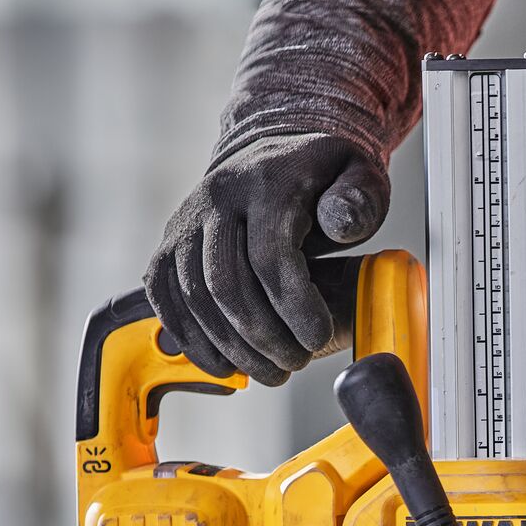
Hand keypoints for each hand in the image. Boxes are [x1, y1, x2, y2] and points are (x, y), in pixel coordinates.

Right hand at [144, 133, 388, 384]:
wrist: (272, 153)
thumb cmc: (324, 175)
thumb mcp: (359, 175)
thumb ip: (360, 200)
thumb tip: (341, 225)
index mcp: (265, 182)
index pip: (270, 257)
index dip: (293, 307)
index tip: (319, 338)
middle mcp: (217, 198)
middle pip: (226, 284)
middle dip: (262, 337)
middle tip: (296, 364)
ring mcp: (185, 221)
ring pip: (193, 296)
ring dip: (230, 346)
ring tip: (269, 371)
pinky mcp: (168, 243)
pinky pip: (166, 296)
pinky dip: (191, 337)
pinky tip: (223, 364)